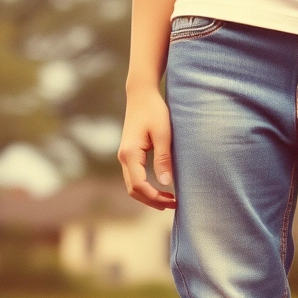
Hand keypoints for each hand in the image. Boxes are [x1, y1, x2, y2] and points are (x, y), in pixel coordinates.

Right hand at [118, 86, 177, 210]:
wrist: (141, 94)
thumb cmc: (154, 111)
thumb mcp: (163, 134)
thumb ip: (164, 158)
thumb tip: (166, 183)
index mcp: (130, 153)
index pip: (139, 185)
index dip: (155, 197)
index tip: (173, 200)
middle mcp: (124, 157)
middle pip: (133, 190)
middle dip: (152, 201)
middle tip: (174, 204)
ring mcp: (124, 156)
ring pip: (132, 186)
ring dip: (148, 196)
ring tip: (169, 199)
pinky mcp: (129, 154)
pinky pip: (134, 177)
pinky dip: (146, 187)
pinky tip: (161, 188)